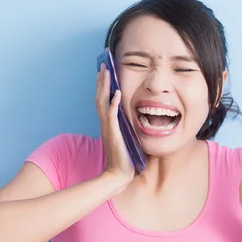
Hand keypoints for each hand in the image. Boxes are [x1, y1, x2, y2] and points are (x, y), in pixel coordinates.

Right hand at [95, 63, 134, 190]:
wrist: (119, 176)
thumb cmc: (126, 160)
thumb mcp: (128, 140)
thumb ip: (130, 128)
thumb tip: (140, 120)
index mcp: (109, 125)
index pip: (104, 101)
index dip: (104, 87)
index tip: (106, 73)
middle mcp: (106, 124)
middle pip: (100, 97)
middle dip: (102, 81)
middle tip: (103, 65)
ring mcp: (108, 128)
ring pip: (103, 102)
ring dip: (104, 86)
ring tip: (106, 72)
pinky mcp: (113, 134)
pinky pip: (111, 115)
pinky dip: (113, 103)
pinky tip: (117, 93)